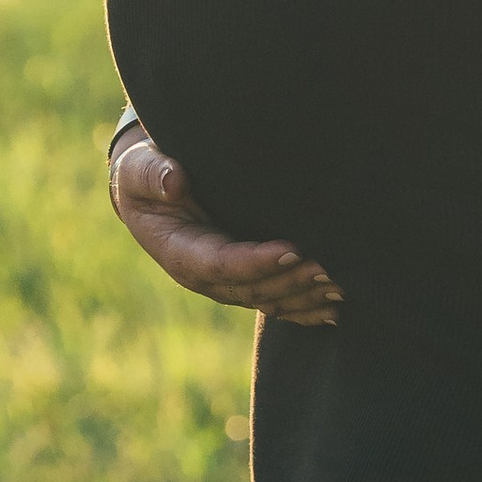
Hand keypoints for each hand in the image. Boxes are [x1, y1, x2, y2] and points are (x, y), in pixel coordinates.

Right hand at [108, 132, 341, 327]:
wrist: (149, 194)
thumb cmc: (145, 176)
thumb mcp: (140, 170)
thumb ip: (154, 176)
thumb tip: (174, 182)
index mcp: (180, 253)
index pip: (221, 264)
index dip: (257, 261)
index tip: (292, 248)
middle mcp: (205, 276)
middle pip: (253, 288)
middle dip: (292, 281)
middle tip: (330, 267)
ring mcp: (226, 283)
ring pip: (269, 300)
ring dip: (305, 297)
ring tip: (341, 286)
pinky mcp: (243, 280)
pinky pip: (276, 302)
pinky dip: (305, 309)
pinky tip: (334, 311)